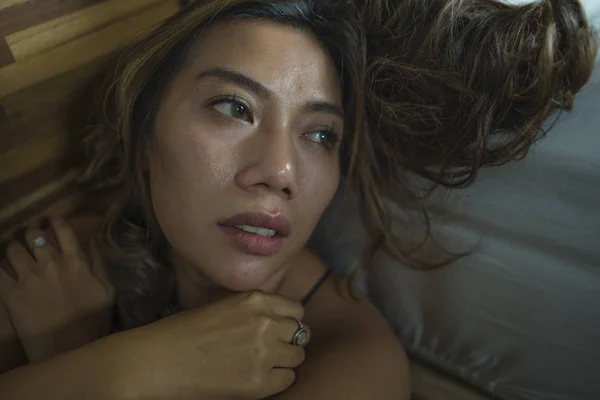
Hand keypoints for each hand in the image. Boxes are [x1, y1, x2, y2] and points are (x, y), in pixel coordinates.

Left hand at [0, 218, 113, 362]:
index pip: (63, 231)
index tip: (52, 220)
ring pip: (13, 249)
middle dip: (32, 234)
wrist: (67, 348)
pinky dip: (0, 267)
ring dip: (15, 249)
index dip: (56, 222)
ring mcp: (29, 277)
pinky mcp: (11, 293)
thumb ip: (99, 264)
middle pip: (34, 236)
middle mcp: (51, 263)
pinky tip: (3, 269)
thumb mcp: (107, 290)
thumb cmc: (92, 321)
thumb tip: (93, 241)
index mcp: (76, 261)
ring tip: (16, 254)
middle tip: (32, 239)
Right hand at [122, 291, 308, 399]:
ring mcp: (264, 353)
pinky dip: (276, 381)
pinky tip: (255, 379)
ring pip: (298, 357)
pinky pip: (287, 380)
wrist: (159, 360)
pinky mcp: (259, 382)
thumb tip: (279, 320)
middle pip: (301, 332)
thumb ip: (254, 310)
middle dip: (289, 341)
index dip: (289, 321)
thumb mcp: (225, 307)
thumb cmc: (183, 332)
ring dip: (284, 361)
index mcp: (255, 300)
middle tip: (272, 350)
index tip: (280, 330)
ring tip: (262, 365)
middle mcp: (265, 322)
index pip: (296, 309)